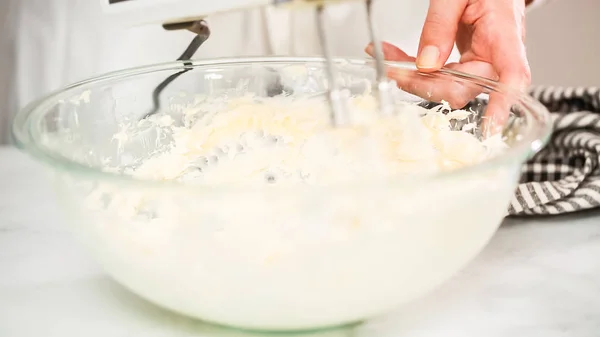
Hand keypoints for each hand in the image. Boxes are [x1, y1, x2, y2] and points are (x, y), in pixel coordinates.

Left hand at [366, 0, 530, 127]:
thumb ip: (439, 25)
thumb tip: (426, 64)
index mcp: (505, 35)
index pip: (512, 77)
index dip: (501, 106)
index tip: (489, 129)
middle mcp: (496, 55)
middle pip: (464, 88)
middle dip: (423, 84)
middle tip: (392, 69)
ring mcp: (481, 60)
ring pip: (447, 86)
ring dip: (413, 77)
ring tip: (388, 57)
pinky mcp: (466, 61)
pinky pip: (440, 74)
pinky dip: (415, 68)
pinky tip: (396, 58)